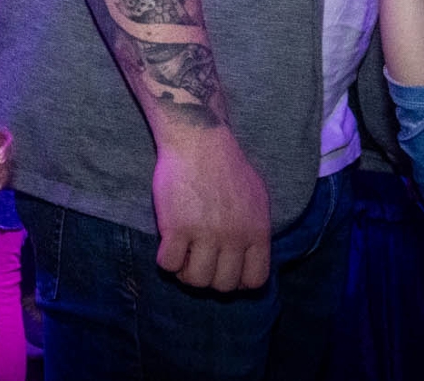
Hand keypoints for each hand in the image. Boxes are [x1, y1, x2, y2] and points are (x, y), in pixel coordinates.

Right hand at [151, 130, 270, 291]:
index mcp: (257, 232)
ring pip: (197, 280)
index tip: (223, 269)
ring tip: (181, 257)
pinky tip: (167, 246)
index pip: (254, 280)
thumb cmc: (227, 165)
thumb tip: (252, 252)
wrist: (198, 140)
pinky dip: (166, 262)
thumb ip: (255, 228)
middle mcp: (234, 238)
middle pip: (224, 284)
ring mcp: (205, 234)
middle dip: (209, 279)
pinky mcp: (177, 228)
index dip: (237, 281)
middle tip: (197, 262)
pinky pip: (169, 264)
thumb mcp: (257, 198)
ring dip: (186, 274)